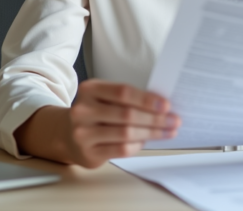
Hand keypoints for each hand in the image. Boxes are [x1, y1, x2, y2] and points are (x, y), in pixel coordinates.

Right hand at [64, 79, 179, 167]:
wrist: (67, 134)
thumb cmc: (96, 113)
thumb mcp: (106, 98)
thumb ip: (128, 99)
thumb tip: (163, 106)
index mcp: (90, 89)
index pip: (123, 92)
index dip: (147, 99)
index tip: (166, 105)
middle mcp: (83, 110)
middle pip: (127, 114)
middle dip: (155, 119)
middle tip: (174, 120)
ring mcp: (83, 133)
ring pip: (126, 133)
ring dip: (152, 133)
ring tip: (168, 131)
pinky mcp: (88, 153)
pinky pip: (121, 149)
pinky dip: (137, 145)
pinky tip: (146, 141)